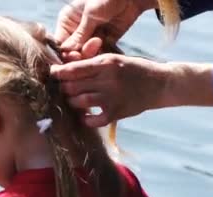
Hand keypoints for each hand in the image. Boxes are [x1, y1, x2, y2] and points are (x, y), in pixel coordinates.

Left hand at [51, 56, 212, 126]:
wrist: (159, 84)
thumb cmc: (133, 70)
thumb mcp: (114, 59)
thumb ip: (93, 64)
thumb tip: (66, 68)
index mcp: (106, 63)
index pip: (74, 69)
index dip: (59, 73)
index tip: (52, 74)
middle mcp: (108, 80)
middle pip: (73, 86)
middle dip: (64, 88)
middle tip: (64, 89)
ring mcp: (112, 98)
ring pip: (79, 102)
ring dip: (72, 102)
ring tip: (74, 100)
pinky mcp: (116, 113)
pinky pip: (93, 120)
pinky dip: (86, 119)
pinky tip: (85, 116)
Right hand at [55, 0, 156, 51]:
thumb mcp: (90, 15)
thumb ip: (79, 35)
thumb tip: (65, 52)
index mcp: (67, 21)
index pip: (60, 43)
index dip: (65, 52)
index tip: (74, 55)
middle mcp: (76, 31)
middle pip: (73, 52)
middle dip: (81, 53)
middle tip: (92, 45)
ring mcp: (90, 38)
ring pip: (86, 56)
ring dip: (92, 53)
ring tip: (100, 41)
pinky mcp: (104, 43)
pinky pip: (99, 55)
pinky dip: (101, 55)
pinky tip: (104, 47)